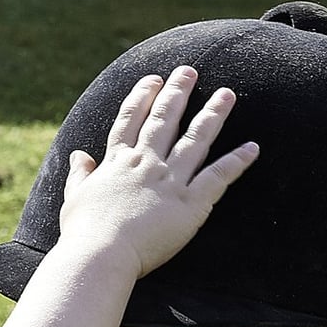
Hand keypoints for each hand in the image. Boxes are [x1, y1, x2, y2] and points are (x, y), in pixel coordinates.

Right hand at [56, 66, 257, 281]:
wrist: (100, 255)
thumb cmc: (83, 233)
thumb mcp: (74, 198)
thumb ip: (79, 175)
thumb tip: (77, 156)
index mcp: (116, 162)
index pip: (130, 120)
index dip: (142, 96)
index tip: (153, 79)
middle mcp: (145, 163)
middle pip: (164, 119)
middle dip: (177, 92)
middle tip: (190, 70)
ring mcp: (169, 181)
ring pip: (196, 139)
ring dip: (213, 114)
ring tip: (227, 94)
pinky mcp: (190, 203)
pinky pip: (218, 177)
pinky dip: (236, 162)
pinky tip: (252, 148)